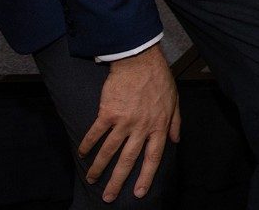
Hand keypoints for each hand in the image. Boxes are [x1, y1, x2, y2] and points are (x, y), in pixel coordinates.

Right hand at [78, 44, 179, 201]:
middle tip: (109, 196)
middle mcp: (142, 127)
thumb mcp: (175, 101)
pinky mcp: (108, 113)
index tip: (138, 192)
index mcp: (159, 126)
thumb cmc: (159, 80)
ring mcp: (124, 121)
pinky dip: (87, 145)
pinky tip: (82, 154)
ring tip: (91, 179)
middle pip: (129, 160)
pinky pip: (95, 133)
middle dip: (118, 181)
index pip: (154, 157)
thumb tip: (176, 140)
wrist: (140, 61)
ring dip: (99, 167)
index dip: (146, 176)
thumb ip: (175, 122)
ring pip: (110, 151)